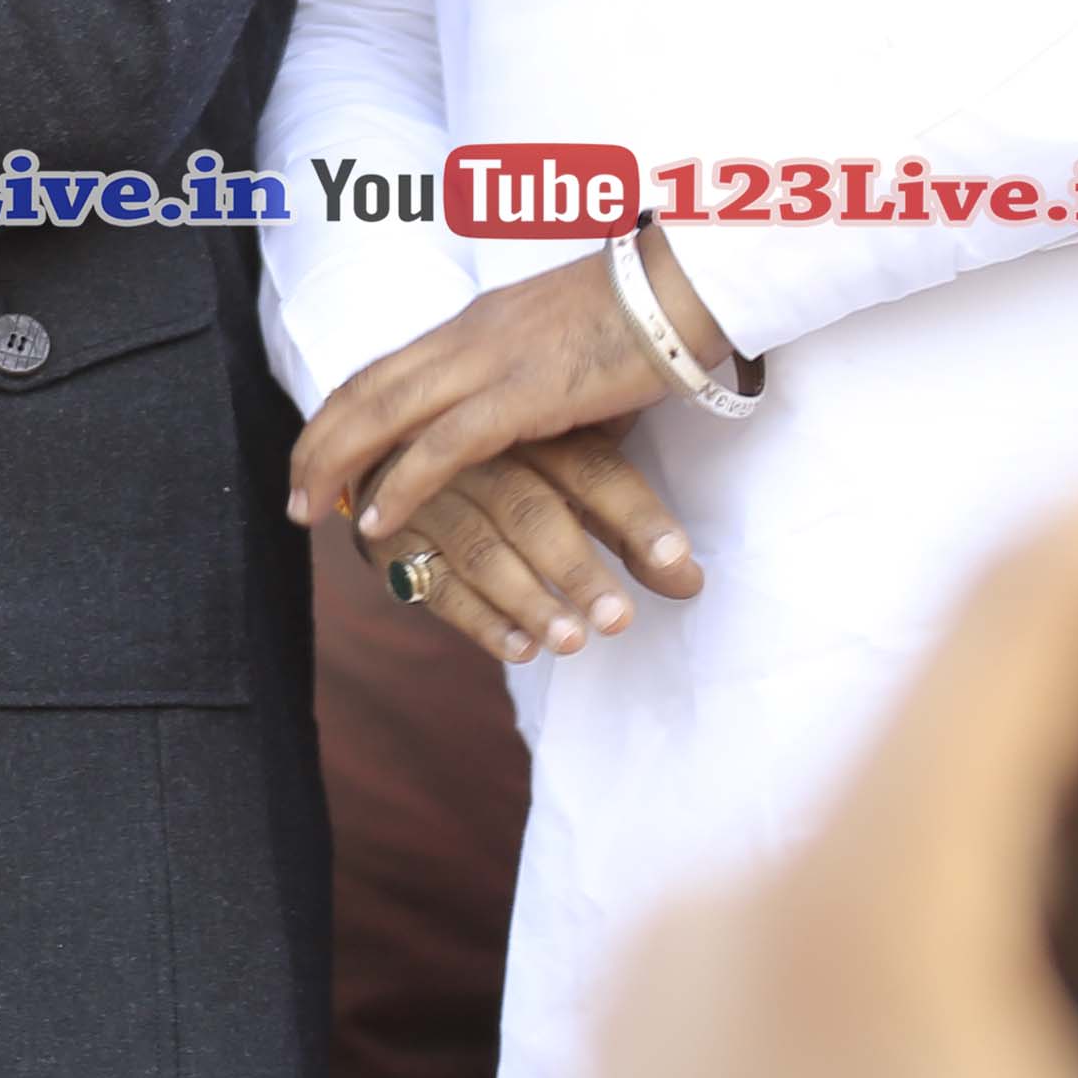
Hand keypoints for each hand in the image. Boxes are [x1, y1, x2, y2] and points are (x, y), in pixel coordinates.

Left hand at [295, 237, 738, 551]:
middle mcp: (464, 338)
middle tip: (293, 494)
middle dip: (318, 444)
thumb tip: (530, 428)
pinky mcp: (522, 394)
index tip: (316, 452)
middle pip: (364, 392)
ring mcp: (488, 363)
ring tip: (309, 512)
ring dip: (337, 466)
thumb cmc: (641, 319)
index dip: (340, 413)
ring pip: (383, 416)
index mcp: (471, 325)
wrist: (686, 286)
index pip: (382, 370)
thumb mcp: (561, 349)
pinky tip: (376, 519)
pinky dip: (401, 484)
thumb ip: (530, 387)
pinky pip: (442, 447)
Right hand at [361, 426, 703, 663]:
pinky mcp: (391, 539)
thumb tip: (689, 582)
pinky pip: (434, 583)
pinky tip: (520, 649)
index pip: (591, 470)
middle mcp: (476, 456)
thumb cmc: (507, 465)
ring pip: (481, 550)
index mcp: (530, 428)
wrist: (388, 446)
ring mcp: (426, 497)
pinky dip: (479, 619)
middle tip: (618, 621)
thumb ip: (621, 518)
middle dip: (578, 571)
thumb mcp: (564, 468)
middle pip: (530, 511)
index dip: (635, 519)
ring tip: (572, 643)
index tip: (677, 568)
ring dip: (529, 601)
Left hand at [567, 460, 1077, 1077]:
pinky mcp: (648, 1041)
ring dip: (1040, 830)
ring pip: (892, 830)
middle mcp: (739, 897)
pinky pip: (818, 922)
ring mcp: (673, 966)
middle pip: (957, 723)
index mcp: (868, 907)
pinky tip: (1036, 1022)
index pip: (1010, 626)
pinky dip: (952, 918)